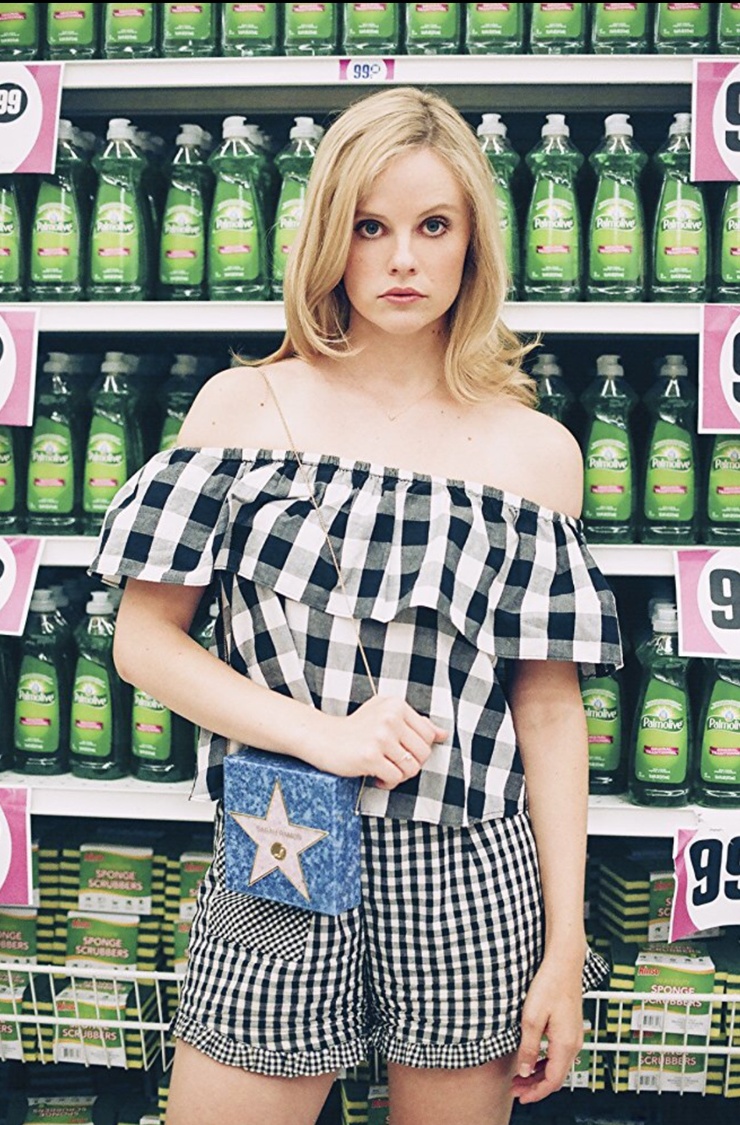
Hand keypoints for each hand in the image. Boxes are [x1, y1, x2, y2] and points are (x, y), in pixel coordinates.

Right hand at [321, 696, 447, 789]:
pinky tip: (375, 776)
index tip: (401, 750)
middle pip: (423, 753)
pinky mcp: (370, 756)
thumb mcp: (385, 714)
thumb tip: (442, 734)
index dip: (418, 749)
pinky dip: (387, 783)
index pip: (429, 735)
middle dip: (410, 764)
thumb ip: (415, 723)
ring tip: (384, 769)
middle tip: (393, 763)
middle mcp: (390, 717)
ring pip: (411, 769)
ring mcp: (380, 737)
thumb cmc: (356, 728)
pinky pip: (395, 778)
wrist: (322, 737)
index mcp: (396, 705)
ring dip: (399, 775)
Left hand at [511, 956, 583, 1104]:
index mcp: (565, 1045)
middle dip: (535, 1086)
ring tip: (521, 1077)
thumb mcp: (531, 1018)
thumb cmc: (549, 985)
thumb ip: (528, 1048)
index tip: (519, 1096)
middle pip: (556, 1076)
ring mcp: (575, 1035)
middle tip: (515, 1089)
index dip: (535, 1092)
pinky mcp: (572, 1027)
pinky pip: (560, 1054)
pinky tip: (534, 1059)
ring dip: (540, 1074)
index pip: (551, 1081)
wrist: (565, 962)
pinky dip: (546, 1062)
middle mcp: (574, 1043)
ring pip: (558, 1066)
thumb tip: (525, 1071)